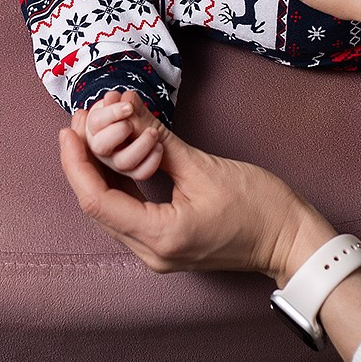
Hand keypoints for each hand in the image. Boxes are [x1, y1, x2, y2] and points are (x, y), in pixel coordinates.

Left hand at [59, 111, 333, 283]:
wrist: (292, 240)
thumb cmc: (259, 205)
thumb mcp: (205, 166)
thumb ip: (158, 139)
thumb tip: (126, 106)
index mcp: (160, 236)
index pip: (97, 201)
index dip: (76, 163)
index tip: (68, 129)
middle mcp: (152, 253)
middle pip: (99, 208)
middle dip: (83, 164)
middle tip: (79, 122)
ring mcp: (158, 254)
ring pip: (111, 213)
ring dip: (99, 174)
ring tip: (90, 135)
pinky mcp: (167, 247)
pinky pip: (128, 217)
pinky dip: (118, 187)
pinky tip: (113, 159)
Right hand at [82, 92, 166, 181]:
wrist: (147, 133)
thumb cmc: (133, 116)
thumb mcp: (130, 105)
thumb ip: (127, 103)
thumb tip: (122, 96)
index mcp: (96, 128)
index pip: (95, 122)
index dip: (111, 113)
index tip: (127, 105)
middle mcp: (103, 148)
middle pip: (100, 146)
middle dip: (118, 130)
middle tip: (132, 120)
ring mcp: (118, 163)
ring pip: (123, 162)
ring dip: (140, 145)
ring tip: (153, 132)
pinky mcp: (134, 173)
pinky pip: (140, 174)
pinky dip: (152, 160)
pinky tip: (159, 146)